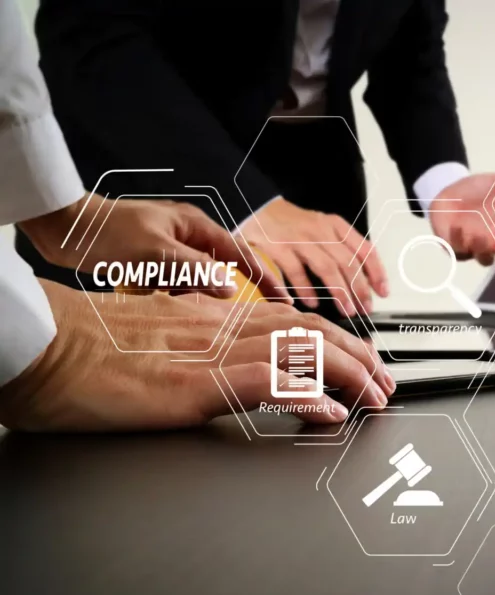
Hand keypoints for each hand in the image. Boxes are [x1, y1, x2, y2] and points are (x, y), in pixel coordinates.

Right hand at [0, 281, 394, 431]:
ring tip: (375, 396)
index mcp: (214, 317)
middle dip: (358, 355)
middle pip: (310, 329)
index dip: (336, 339)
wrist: (42, 347)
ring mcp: (211, 351)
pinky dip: (306, 393)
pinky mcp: (195, 381)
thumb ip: (198, 350)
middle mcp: (221, 325)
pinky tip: (331, 410)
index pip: (293, 319)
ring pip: (301, 348)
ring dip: (348, 372)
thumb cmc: (87, 348)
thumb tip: (232, 372)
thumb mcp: (156, 344)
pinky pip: (266, 380)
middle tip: (385, 383)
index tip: (361, 362)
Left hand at [19, 195, 286, 299]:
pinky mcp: (152, 265)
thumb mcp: (156, 253)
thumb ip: (195, 270)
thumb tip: (231, 290)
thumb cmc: (107, 232)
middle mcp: (188, 237)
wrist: (62, 228)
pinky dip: (172, 298)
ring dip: (194, 298)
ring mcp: (170, 251)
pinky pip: (174, 287)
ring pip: (197, 282)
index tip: (284, 301)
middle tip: (243, 320)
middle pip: (222, 271)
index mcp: (196, 226)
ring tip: (191, 313)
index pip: (242, 255)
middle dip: (229, 295)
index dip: (265, 279)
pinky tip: (161, 306)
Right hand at [240, 197, 387, 315]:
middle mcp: (321, 230)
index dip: (377, 272)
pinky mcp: (278, 246)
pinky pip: (296, 271)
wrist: (257, 205)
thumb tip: (363, 281)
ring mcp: (300, 238)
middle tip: (366, 308)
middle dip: (360, 289)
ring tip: (347, 310)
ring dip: (340, 292)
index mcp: (336, 226)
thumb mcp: (323, 229)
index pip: (365, 249)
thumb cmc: (294, 224)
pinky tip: (313, 303)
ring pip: (327, 267)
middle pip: (348, 262)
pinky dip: (306, 289)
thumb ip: (341, 249)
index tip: (383, 292)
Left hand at [430, 173, 494, 265]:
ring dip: (484, 248)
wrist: (446, 189)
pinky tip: (458, 226)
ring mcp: (474, 246)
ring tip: (480, 234)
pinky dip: (459, 239)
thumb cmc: (473, 189)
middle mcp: (492, 239)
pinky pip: (459, 251)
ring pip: (484, 258)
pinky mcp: (455, 247)